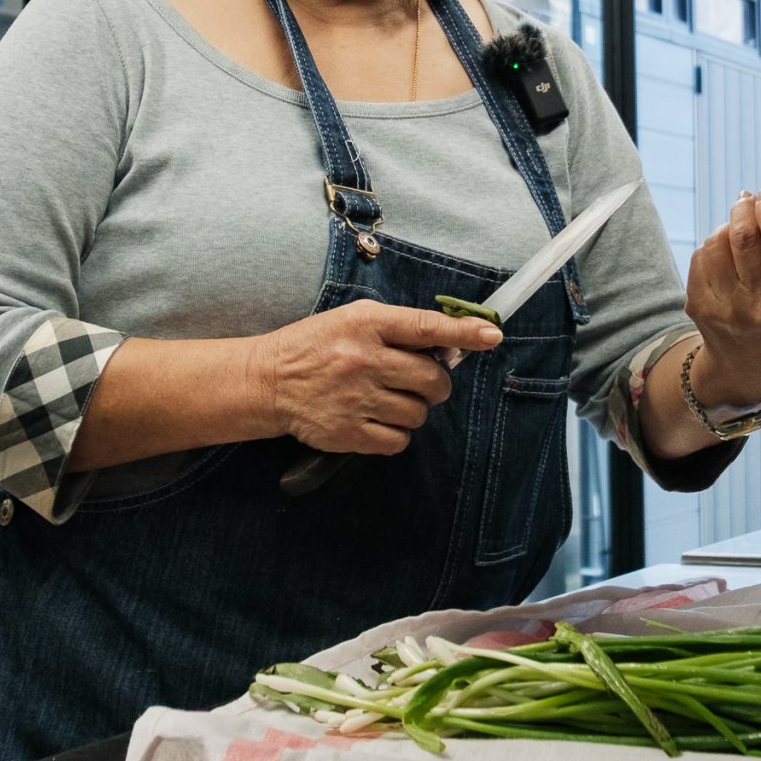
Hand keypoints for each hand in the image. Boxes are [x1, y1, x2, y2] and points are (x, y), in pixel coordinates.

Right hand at [250, 299, 501, 457]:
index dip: (463, 332)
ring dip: (412, 409)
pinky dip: (395, 433)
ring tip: (387, 399)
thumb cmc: (316, 346)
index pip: (425, 326)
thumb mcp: (352, 320)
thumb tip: (447, 343)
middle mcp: (363, 360)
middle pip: (431, 378)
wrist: (268, 381)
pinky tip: (376, 419)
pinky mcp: (348, 432)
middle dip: (435, 384)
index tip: (492, 336)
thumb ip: (396, 328)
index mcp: (365, 324)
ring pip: (418, 413)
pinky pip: (398, 440)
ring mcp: (356, 399)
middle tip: (420, 381)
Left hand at [684, 189, 760, 407]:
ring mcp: (726, 309)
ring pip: (717, 242)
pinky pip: (701, 256)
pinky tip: (725, 258)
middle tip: (748, 199)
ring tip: (739, 234)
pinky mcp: (699, 307)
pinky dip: (713, 247)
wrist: (749, 364)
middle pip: (744, 238)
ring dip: (727, 227)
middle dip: (744, 209)